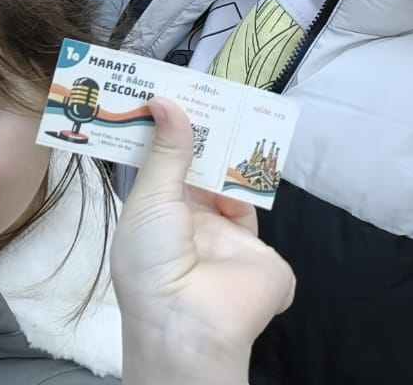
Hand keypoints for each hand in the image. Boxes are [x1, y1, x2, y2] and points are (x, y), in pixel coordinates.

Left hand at [114, 97, 294, 384]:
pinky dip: (258, 176)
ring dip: (231, 148)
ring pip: (232, 181)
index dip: (164, 129)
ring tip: (230, 105)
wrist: (191, 323)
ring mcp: (228, 236)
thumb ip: (167, 153)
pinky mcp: (262, 251)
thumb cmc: (151, 262)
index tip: (165, 89)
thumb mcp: (151, 201)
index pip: (161, 162)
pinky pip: (260, 206)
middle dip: (202, 132)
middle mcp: (191, 221)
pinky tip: (256, 141)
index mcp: (157, 213)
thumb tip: (166, 101)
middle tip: (205, 89)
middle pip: (199, 167)